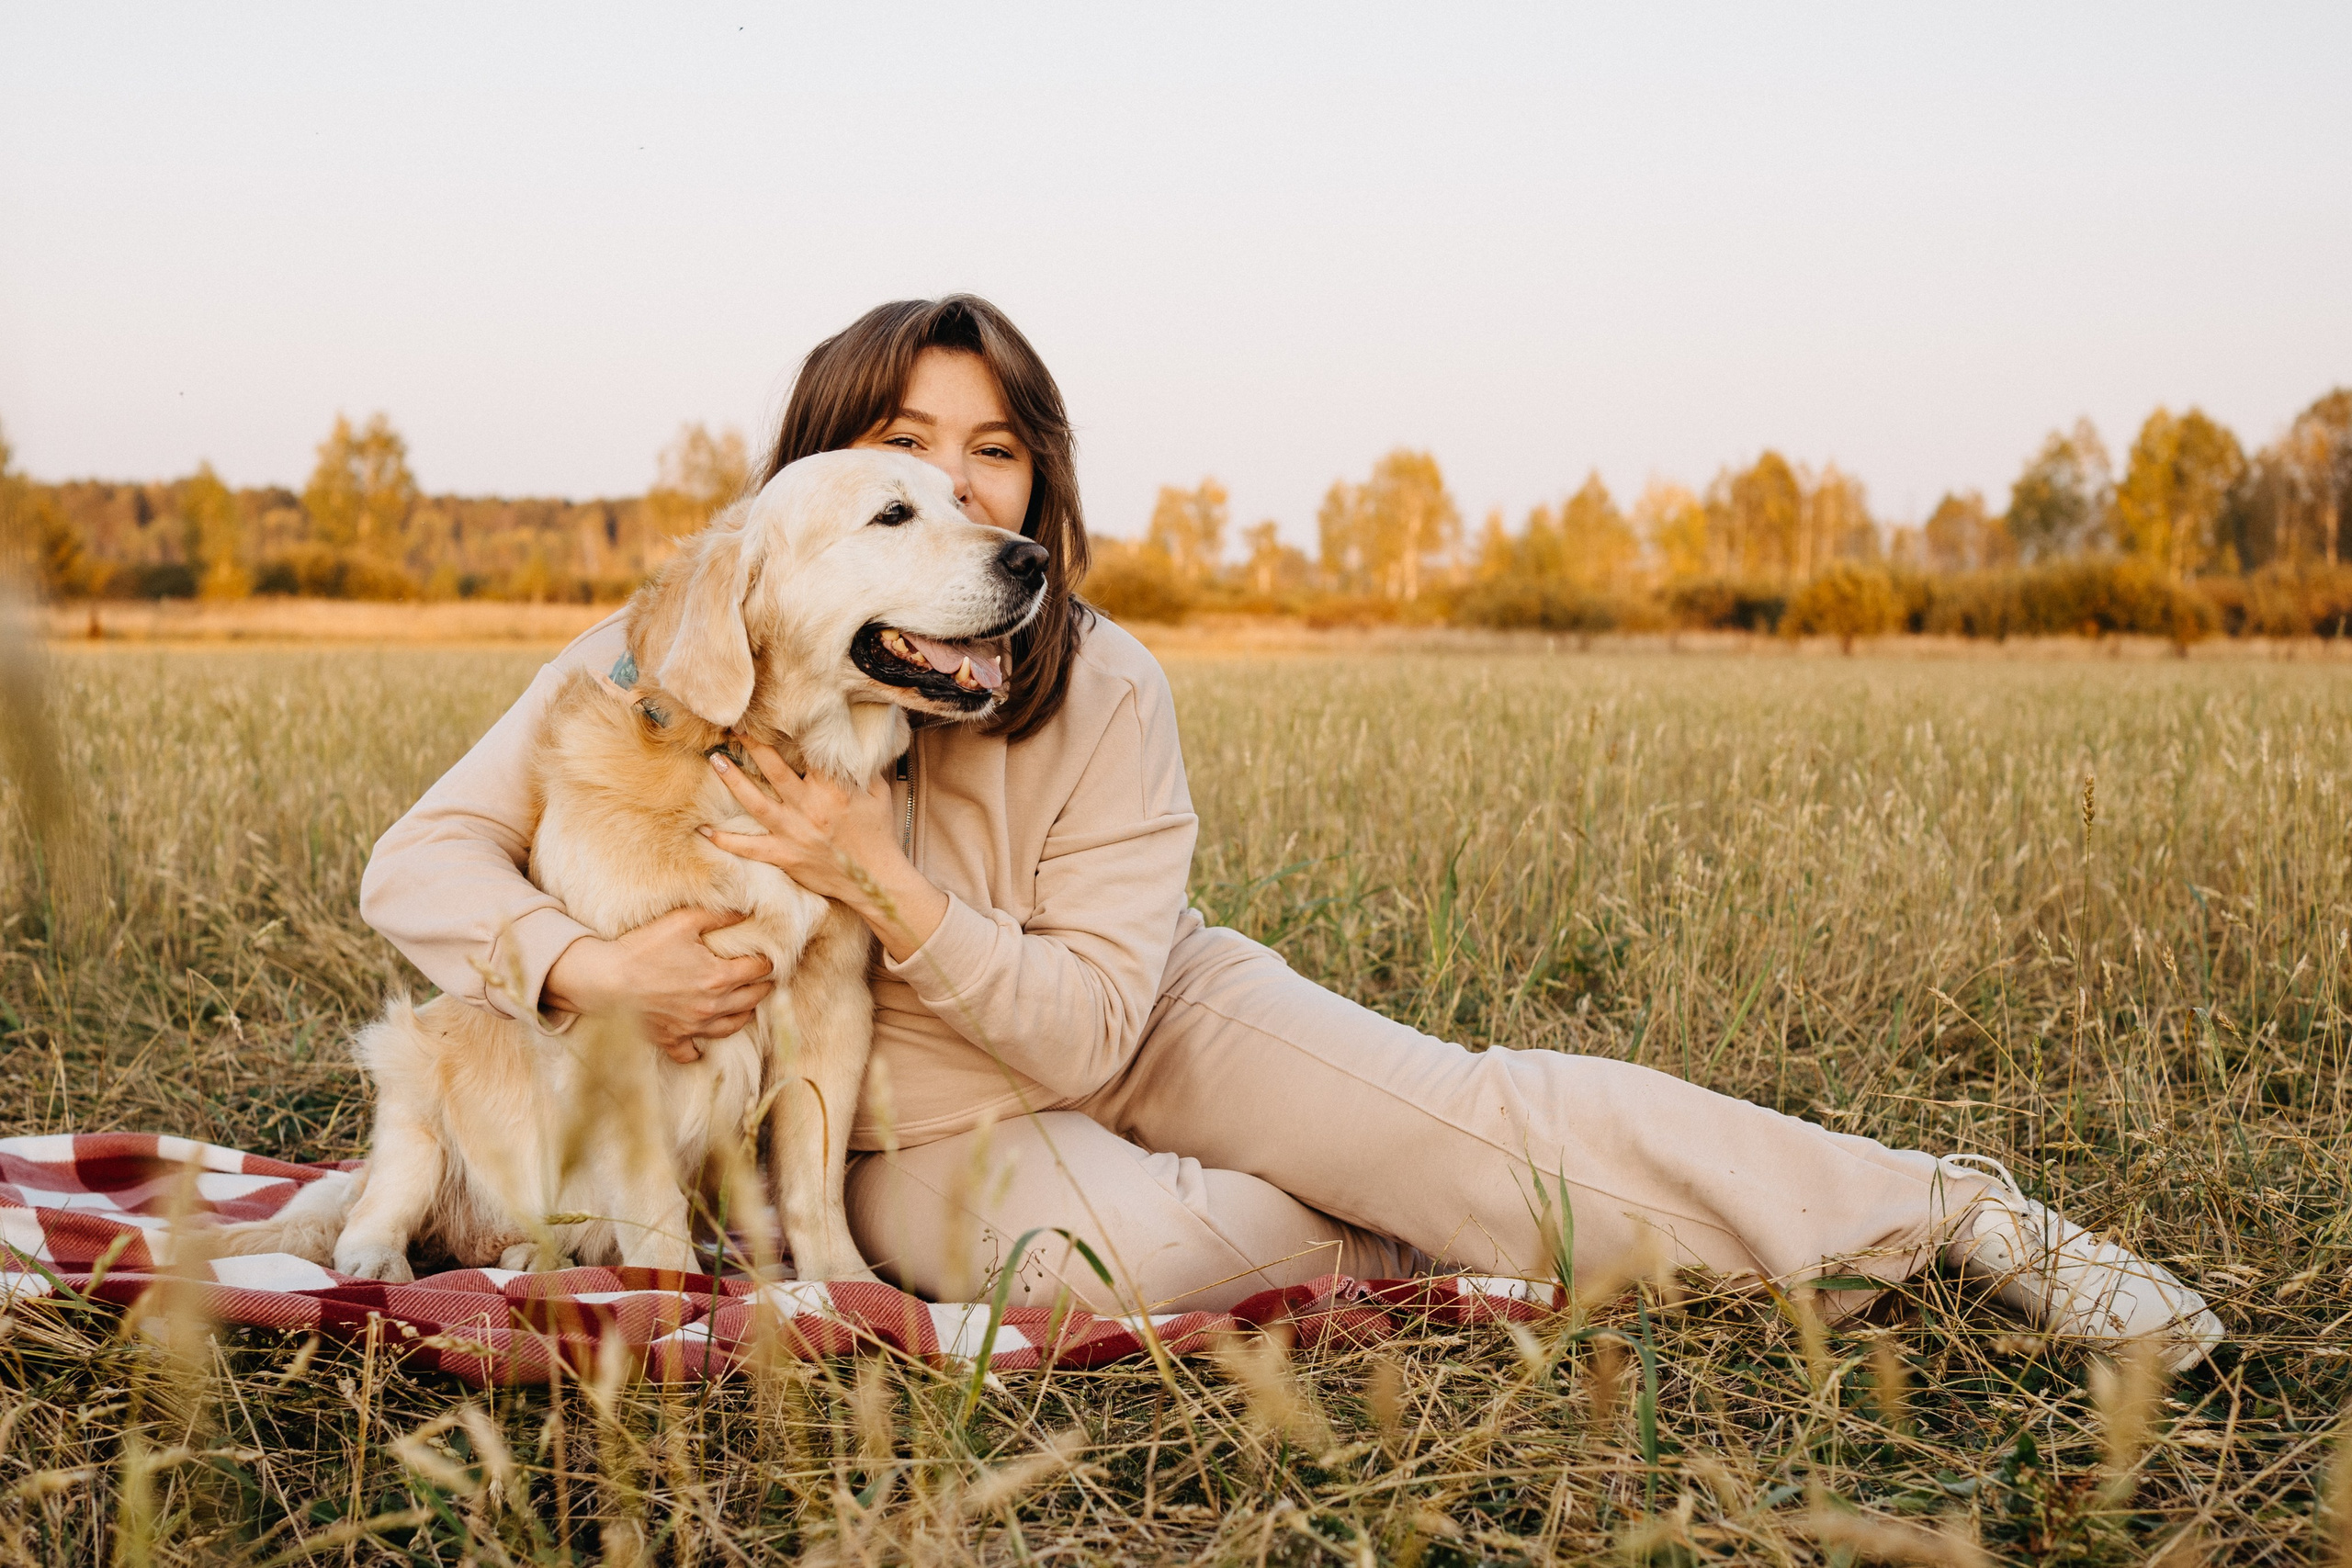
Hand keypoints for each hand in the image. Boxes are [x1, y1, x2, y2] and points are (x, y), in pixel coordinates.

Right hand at [543, 907, 774, 1063]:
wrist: (605, 980)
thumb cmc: (642, 949)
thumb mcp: (682, 921)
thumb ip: (719, 915)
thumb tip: (746, 910)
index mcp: (719, 978)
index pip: (759, 970)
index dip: (766, 960)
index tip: (767, 956)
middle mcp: (712, 1007)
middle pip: (752, 999)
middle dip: (762, 986)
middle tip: (764, 978)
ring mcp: (692, 1027)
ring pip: (732, 1027)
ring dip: (743, 1014)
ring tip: (745, 1004)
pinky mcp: (671, 1039)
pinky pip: (692, 1052)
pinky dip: (699, 1048)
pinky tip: (702, 1041)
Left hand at [701, 742, 948, 961]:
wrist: (875, 879)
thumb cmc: (878, 832)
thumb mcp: (877, 792)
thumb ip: (862, 764)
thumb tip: (854, 736)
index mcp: (834, 788)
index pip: (808, 751)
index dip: (789, 730)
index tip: (770, 713)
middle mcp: (811, 807)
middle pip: (775, 770)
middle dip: (753, 745)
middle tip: (734, 726)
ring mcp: (795, 832)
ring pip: (756, 803)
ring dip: (733, 781)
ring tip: (715, 761)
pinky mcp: (785, 856)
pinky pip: (749, 847)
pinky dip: (725, 840)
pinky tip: (704, 830)